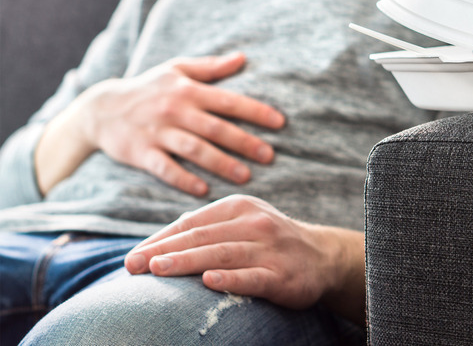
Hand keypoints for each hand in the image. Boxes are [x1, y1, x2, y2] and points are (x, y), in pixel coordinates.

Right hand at [35, 52, 284, 195]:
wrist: (99, 109)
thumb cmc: (148, 88)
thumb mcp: (176, 70)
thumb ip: (211, 67)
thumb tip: (243, 58)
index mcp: (188, 90)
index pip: (228, 101)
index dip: (255, 111)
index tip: (280, 123)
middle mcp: (175, 110)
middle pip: (216, 128)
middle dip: (244, 142)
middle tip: (270, 156)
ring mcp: (158, 132)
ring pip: (194, 149)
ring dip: (221, 163)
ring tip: (246, 176)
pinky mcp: (141, 153)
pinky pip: (165, 169)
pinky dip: (183, 179)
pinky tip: (204, 190)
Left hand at [124, 195, 365, 324]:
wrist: (323, 257)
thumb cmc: (269, 243)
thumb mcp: (241, 224)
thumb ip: (207, 230)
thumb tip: (159, 243)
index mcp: (239, 207)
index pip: (191, 224)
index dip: (160, 240)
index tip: (132, 258)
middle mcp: (254, 223)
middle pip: (202, 237)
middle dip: (164, 251)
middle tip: (133, 265)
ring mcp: (270, 249)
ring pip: (223, 254)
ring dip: (188, 261)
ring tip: (158, 269)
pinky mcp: (283, 275)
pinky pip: (253, 277)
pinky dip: (230, 279)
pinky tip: (208, 282)